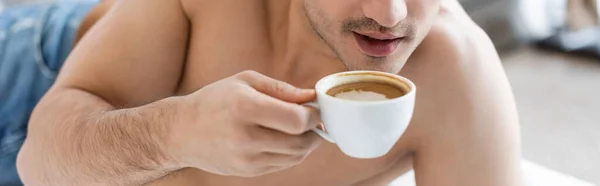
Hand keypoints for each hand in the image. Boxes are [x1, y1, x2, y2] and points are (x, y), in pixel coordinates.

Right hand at [167, 70, 321, 176]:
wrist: (181, 132)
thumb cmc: (215, 100)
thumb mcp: (245, 82)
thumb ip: (282, 90)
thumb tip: (312, 97)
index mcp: (245, 108)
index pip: (297, 120)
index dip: (314, 115)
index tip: (315, 108)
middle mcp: (246, 137)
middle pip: (300, 142)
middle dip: (315, 130)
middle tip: (316, 119)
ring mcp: (246, 158)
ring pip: (295, 156)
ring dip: (307, 143)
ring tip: (304, 129)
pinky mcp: (247, 171)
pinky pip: (283, 164)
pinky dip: (293, 153)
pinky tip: (288, 139)